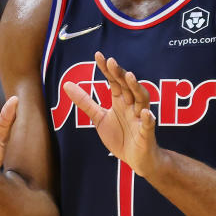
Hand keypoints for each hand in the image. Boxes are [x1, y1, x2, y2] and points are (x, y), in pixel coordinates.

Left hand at [62, 52, 159, 175]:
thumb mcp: (99, 118)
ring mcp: (140, 118)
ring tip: (129, 77)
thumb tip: (66, 84)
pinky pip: (148, 125)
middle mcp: (132, 106)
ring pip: (142, 100)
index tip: (98, 55)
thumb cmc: (121, 137)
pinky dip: (148, 119)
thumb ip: (85, 102)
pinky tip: (145, 113)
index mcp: (120, 101)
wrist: (137, 160)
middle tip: (111, 62)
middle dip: (120, 74)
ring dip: (136, 88)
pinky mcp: (147, 133)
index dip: (107, 69)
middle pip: (127, 86)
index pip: (114, 81)